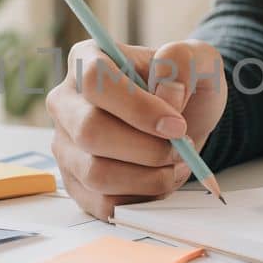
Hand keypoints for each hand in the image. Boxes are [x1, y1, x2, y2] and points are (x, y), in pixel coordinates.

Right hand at [46, 39, 227, 219]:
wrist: (184, 118)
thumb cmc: (184, 84)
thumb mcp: (197, 59)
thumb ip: (181, 62)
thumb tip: (167, 90)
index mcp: (87, 59)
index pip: (94, 81)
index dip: (137, 107)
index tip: (177, 124)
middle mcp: (66, 102)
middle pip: (90, 131)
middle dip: (147, 148)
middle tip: (182, 148)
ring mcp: (66, 145)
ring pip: (95, 173)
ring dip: (148, 177)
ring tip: (177, 163)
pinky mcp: (76, 182)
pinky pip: (102, 203)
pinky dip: (141, 198)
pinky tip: (161, 179)